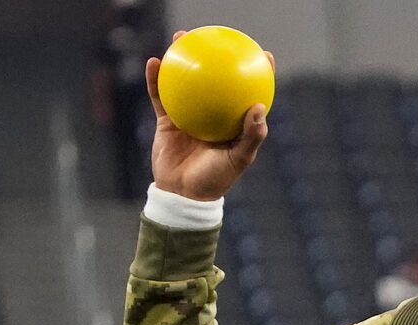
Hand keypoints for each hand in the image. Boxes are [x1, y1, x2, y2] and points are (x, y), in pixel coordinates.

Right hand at [146, 49, 270, 201]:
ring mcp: (189, 116)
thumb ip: (251, 135)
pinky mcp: (167, 120)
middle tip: (216, 36)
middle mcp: (213, 116)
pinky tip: (154, 62)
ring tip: (180, 38)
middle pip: (215, 80)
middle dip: (216, 57)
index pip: (248, 93)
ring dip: (182, 58)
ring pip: (186, 81)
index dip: (258, 74)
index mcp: (233, 124)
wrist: (182, 194)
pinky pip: (160, 95)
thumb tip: (260, 106)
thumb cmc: (215, 180)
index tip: (264, 55)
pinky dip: (156, 79)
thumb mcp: (238, 159)